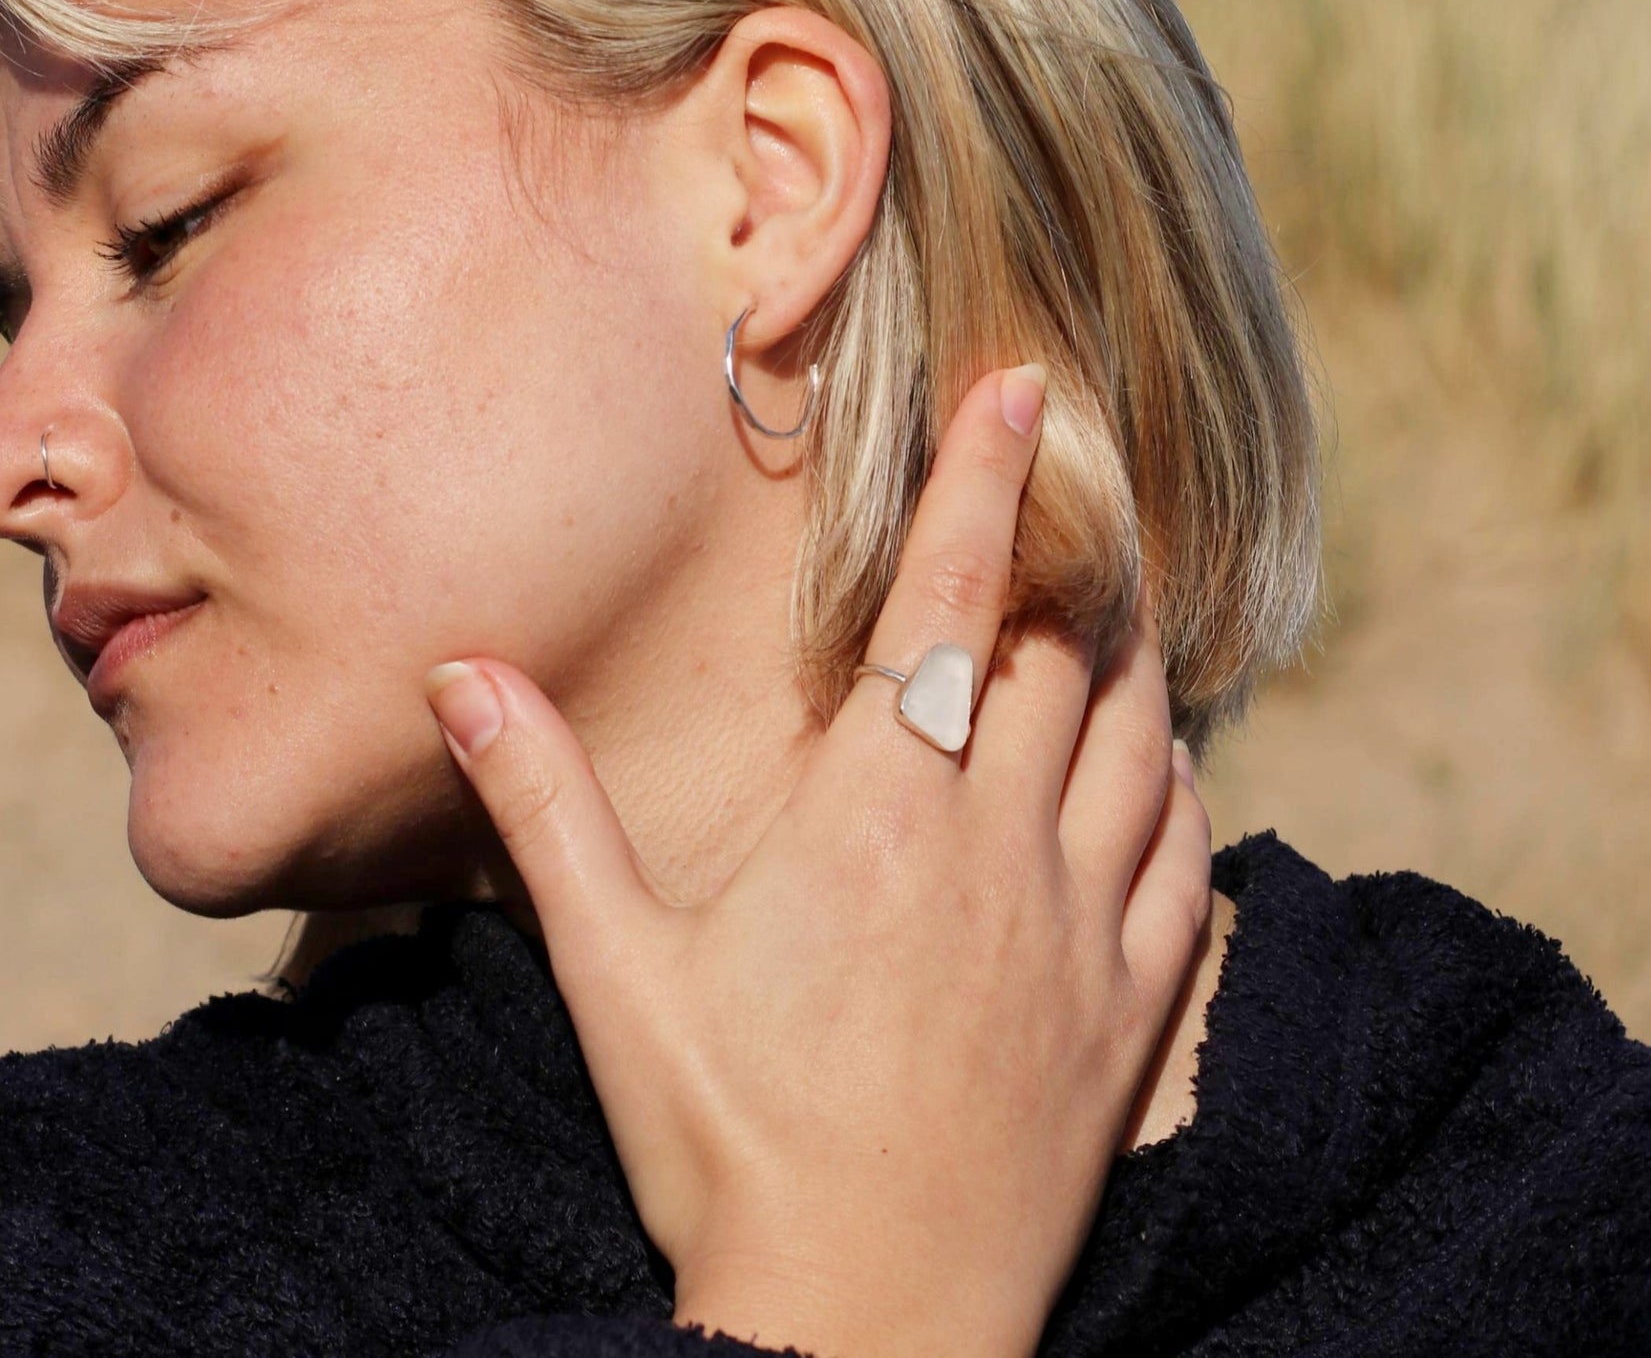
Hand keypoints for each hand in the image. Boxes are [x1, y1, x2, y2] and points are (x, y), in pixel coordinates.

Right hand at [422, 364, 1211, 1357]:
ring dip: (1132, 652)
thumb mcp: (616, 969)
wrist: (867, 1334)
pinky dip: (1181, 779)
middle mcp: (999, 847)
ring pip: (1147, 738)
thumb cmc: (730, 1145)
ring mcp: (1082, 929)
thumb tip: (461, 672)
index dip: (991, 482)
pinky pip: (1189, 855)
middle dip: (1070, 552)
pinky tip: (1164, 762)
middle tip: (1071, 485)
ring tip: (1115, 597)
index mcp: (878, 815)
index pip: (951, 605)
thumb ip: (544, 805)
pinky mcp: (1132, 1012)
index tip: (1029, 387)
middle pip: (1066, 652)